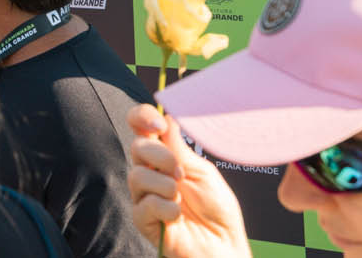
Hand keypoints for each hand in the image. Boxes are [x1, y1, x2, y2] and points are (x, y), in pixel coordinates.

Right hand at [128, 103, 253, 257]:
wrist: (224, 247)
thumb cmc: (217, 210)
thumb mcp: (203, 172)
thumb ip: (181, 149)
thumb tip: (167, 117)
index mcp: (165, 156)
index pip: (142, 127)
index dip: (142, 117)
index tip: (157, 123)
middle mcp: (151, 172)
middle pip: (137, 147)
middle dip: (160, 155)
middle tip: (181, 172)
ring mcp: (144, 195)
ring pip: (137, 175)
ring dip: (164, 185)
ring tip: (181, 199)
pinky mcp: (143, 219)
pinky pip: (144, 204)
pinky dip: (165, 208)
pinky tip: (178, 216)